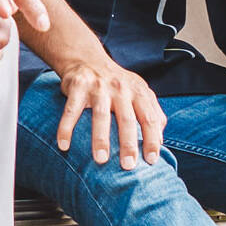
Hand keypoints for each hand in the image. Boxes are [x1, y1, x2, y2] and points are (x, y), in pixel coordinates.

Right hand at [54, 55, 166, 169]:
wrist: (88, 59)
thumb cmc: (117, 84)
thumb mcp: (139, 92)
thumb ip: (152, 113)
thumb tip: (161, 141)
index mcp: (138, 92)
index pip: (149, 118)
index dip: (152, 139)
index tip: (151, 161)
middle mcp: (120, 88)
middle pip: (127, 118)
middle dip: (128, 143)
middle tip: (128, 166)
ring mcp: (98, 87)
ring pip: (101, 115)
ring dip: (100, 139)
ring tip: (101, 160)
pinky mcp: (78, 87)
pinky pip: (71, 110)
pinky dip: (66, 128)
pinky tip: (64, 146)